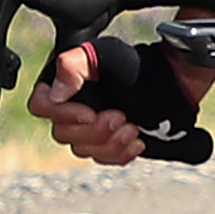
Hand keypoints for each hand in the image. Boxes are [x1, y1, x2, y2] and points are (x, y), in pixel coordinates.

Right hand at [28, 35, 203, 167]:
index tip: (89, 113)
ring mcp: (89, 127)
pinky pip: (103, 158)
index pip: (41, 106)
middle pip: (63, 133)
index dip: (61, 114)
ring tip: (132, 127)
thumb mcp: (106, 55)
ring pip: (82, 149)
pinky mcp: (108, 142)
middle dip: (94, 130)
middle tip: (120, 117)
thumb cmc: (139, 65)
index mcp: (64, 84)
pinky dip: (120, 154)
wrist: (173, 84)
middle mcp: (71, 107)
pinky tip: (138, 141)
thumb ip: (74, 66)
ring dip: (110, 143)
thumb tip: (54, 92)